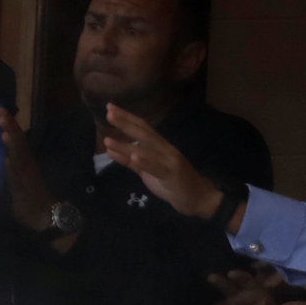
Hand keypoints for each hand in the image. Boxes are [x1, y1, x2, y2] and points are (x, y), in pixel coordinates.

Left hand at [99, 102, 224, 219]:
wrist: (198, 197)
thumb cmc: (172, 182)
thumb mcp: (147, 171)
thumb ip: (130, 161)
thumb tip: (110, 149)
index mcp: (160, 146)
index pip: (143, 127)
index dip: (127, 117)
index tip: (110, 107)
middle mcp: (165, 149)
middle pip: (144, 133)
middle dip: (126, 123)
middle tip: (109, 112)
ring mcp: (169, 160)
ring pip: (146, 150)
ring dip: (126, 145)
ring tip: (107, 140)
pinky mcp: (172, 174)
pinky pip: (156, 167)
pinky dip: (145, 161)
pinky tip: (134, 156)